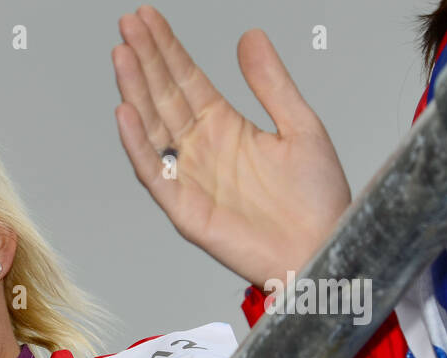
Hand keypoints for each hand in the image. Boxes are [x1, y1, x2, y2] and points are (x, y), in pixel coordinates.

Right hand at [112, 5, 350, 288]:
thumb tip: (249, 37)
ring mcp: (189, 178)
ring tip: (121, 55)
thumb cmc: (317, 200)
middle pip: (164, 96)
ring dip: (135, 91)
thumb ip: (271, 83)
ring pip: (153, 127)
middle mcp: (201, 150)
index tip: (147, 19)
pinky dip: (138, 144)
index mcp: (225, 128)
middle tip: (127, 24)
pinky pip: (153, 173)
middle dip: (145, 59)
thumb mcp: (301, 125)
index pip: (186, 79)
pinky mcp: (184, 209)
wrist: (324, 247)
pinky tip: (126, 112)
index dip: (166, 49)